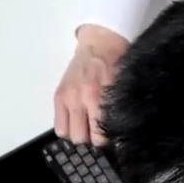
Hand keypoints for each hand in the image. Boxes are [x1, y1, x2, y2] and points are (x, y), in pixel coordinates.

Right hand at [54, 24, 128, 144]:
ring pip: (73, 135)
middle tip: (101, 132)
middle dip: (95, 138)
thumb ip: (121, 106)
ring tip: (88, 127)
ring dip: (81, 134)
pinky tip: (76, 123)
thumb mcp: (124, 84)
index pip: (104, 134)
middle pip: (87, 138)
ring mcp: (70, 98)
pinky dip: (67, 129)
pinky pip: (59, 127)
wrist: (100, 42)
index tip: (115, 138)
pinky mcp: (59, 96)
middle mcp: (85, 99)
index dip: (111, 140)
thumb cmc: (117, 61)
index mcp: (103, 96)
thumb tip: (123, 131)